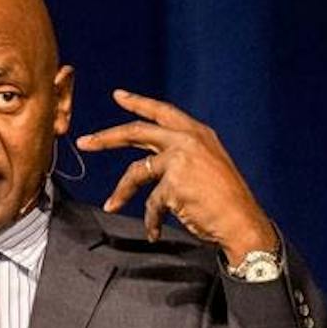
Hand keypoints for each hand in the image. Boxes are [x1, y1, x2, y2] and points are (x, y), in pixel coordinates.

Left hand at [75, 89, 275, 262]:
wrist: (242, 222)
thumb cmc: (225, 200)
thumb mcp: (208, 165)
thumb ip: (182, 156)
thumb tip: (152, 161)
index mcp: (198, 133)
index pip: (162, 112)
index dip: (138, 103)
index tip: (118, 95)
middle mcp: (188, 140)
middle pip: (137, 131)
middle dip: (107, 138)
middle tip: (85, 142)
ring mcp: (180, 160)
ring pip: (136, 172)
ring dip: (121, 191)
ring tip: (111, 205)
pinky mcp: (174, 184)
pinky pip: (151, 204)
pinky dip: (151, 220)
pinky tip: (153, 232)